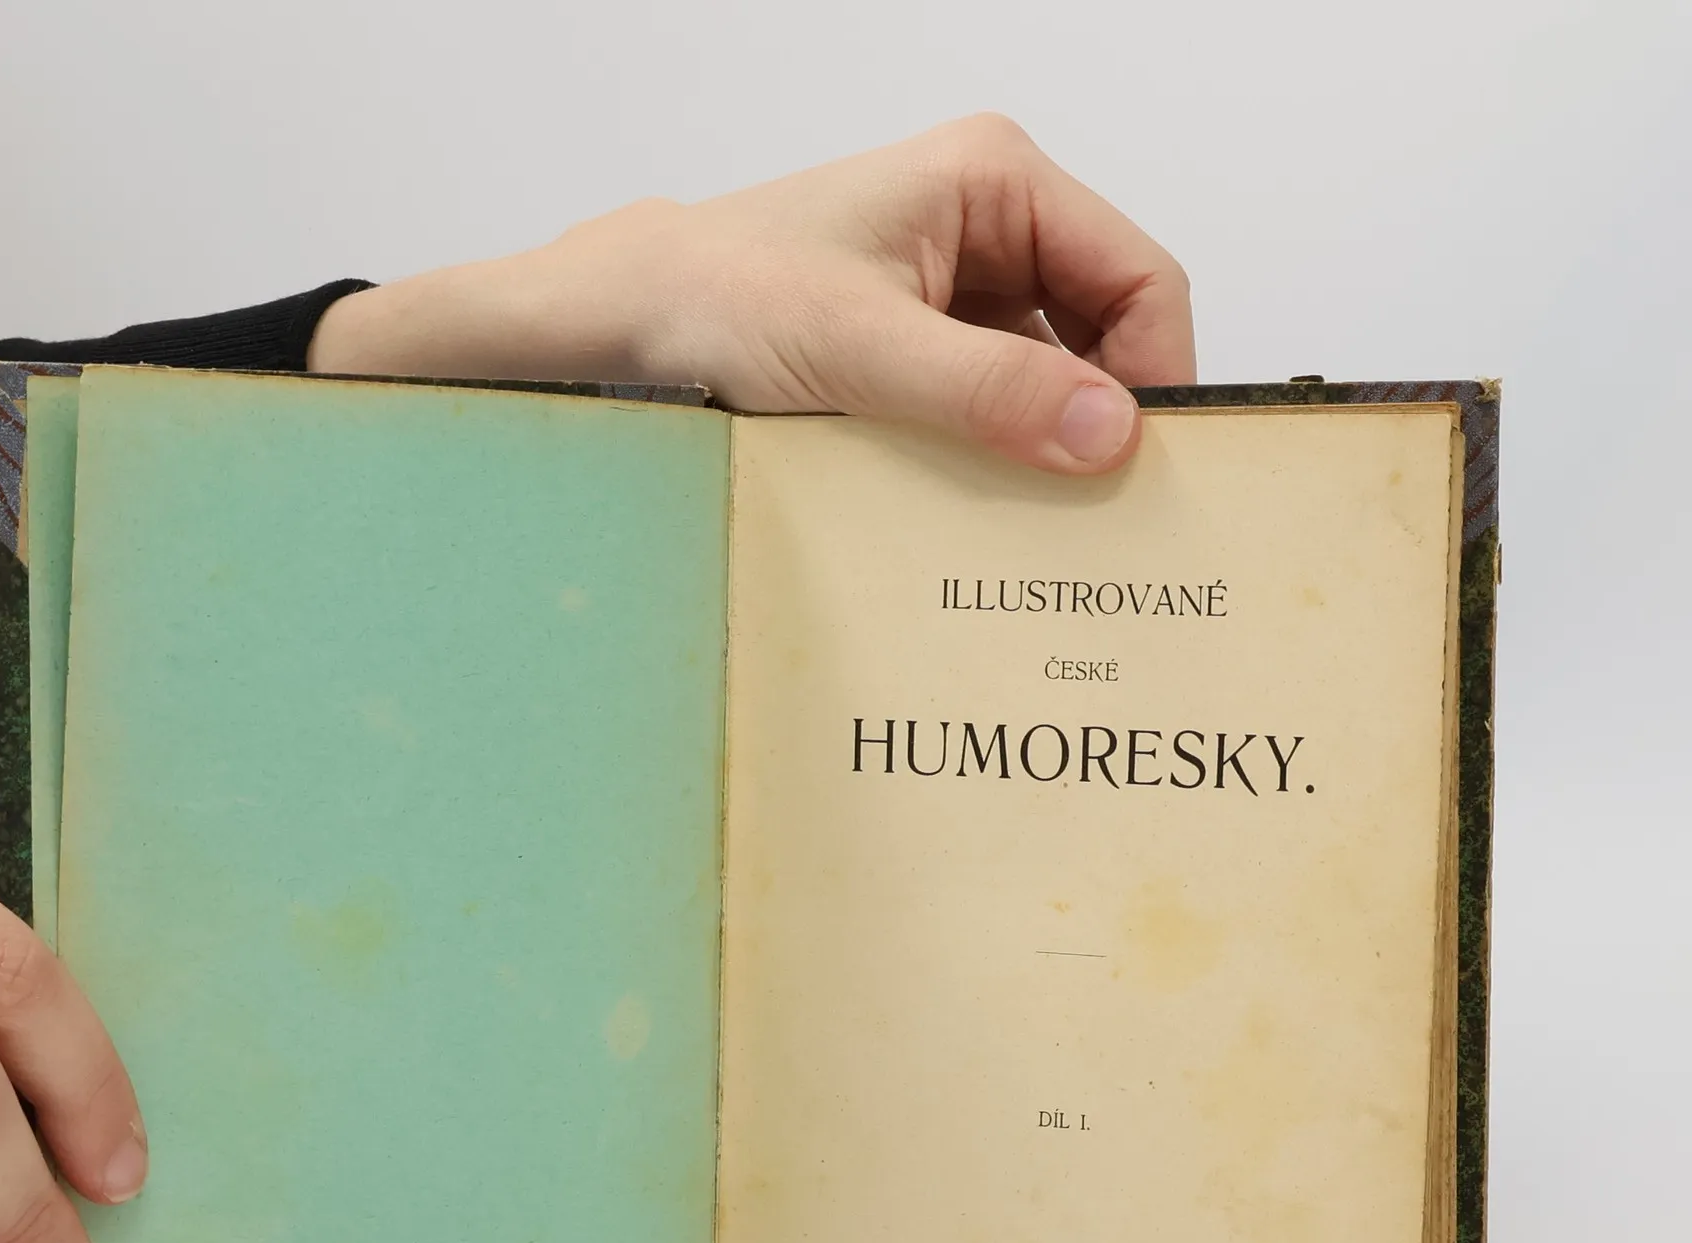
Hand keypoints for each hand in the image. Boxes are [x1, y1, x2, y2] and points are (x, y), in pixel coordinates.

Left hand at [309, 114, 1193, 475]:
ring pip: (1052, 378)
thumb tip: (1108, 432)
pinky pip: (997, 404)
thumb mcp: (859, 350)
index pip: (1139, 277)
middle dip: (1103, 419)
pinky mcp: (926, 347)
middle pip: (1106, 331)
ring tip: (1037, 521)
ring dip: (1046, 447)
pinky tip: (982, 506)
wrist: (627, 324)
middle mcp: (990, 226)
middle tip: (1100, 515)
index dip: (1155, 374)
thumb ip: (986, 390)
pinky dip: (999, 455)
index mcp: (996, 181)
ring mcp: (959, 289)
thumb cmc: (719, 299)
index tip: (1138, 469)